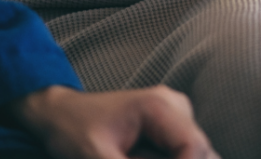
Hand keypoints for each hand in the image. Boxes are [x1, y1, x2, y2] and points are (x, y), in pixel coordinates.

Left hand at [14, 85, 217, 158]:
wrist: (59, 114)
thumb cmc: (72, 131)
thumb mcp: (95, 158)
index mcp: (160, 106)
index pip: (193, 147)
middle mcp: (176, 107)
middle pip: (201, 151)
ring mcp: (176, 116)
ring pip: (194, 154)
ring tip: (129, 156)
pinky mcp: (170, 129)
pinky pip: (182, 153)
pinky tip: (135, 157)